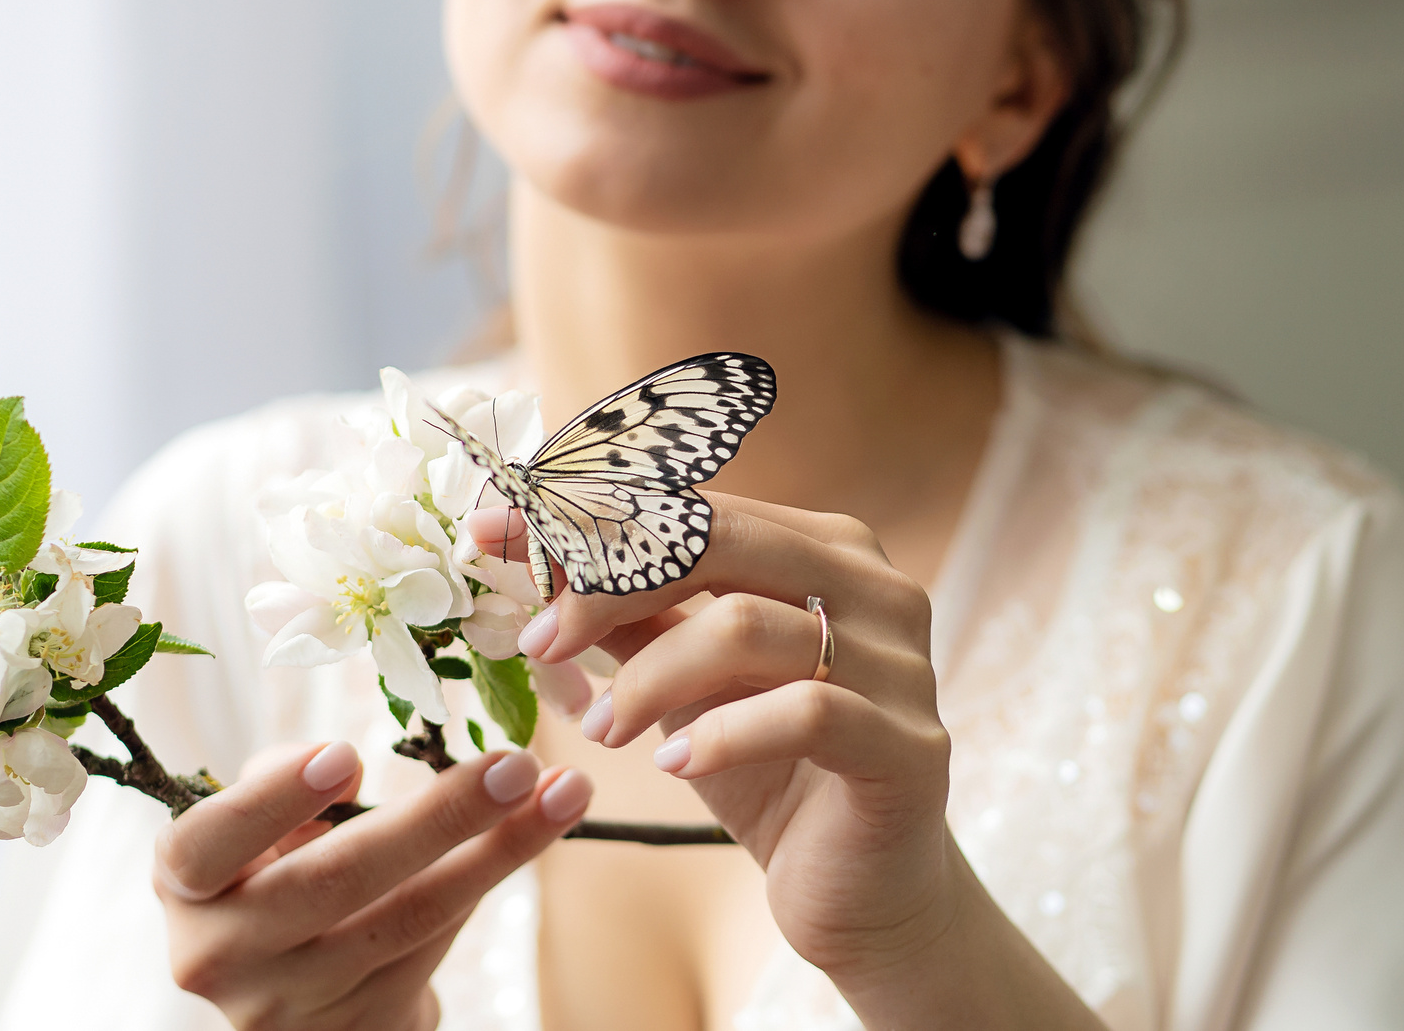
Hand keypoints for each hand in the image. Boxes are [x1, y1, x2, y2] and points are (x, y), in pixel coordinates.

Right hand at [152, 737, 594, 1028]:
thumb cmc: (266, 871)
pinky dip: (486, 881)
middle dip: (437, 819)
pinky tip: (533, 832)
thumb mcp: (248, 828)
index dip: (274, 801)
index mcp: (185, 888)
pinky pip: (432, 946)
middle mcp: (223, 956)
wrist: (285, 995)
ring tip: (561, 791)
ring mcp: (291, 1005)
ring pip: (407, 919)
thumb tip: (341, 764)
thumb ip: (279, 783)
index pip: (209, 844)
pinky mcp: (356, 1028)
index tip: (349, 752)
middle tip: (514, 765)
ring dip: (497, 852)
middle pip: (336, 883)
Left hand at [479, 496, 1101, 1028]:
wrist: (861, 896)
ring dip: (652, 675)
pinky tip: (672, 764)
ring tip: (599, 728)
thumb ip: (624, 615)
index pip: (696, 507)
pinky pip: (808, 713)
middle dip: (611, 583)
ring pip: (752, 626)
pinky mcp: (910, 749)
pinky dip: (724, 732)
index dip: (590, 519)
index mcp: (827, 548)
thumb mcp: (683, 684)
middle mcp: (878, 588)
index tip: (493, 538)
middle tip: (540, 638)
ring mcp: (904, 666)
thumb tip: (521, 554)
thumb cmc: (770, 772)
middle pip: (723, 541)